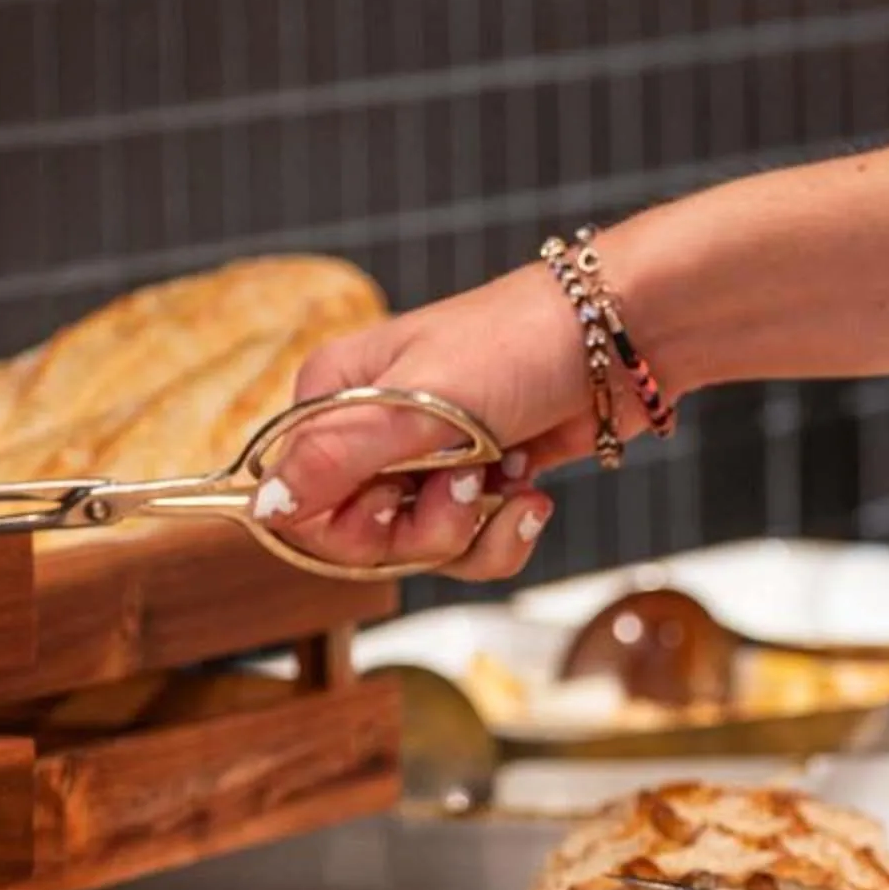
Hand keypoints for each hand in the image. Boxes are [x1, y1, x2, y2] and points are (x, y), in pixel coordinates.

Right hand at [256, 265, 605, 581]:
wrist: (622, 337)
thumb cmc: (517, 344)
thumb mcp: (418, 402)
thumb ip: (336, 458)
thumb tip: (267, 507)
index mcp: (335, 399)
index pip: (298, 505)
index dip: (346, 528)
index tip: (392, 502)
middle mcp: (372, 434)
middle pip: (363, 541)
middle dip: (424, 531)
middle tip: (467, 482)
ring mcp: (427, 463)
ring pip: (422, 551)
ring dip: (474, 531)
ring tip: (508, 475)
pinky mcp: (480, 485)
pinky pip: (471, 548)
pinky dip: (506, 532)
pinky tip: (532, 492)